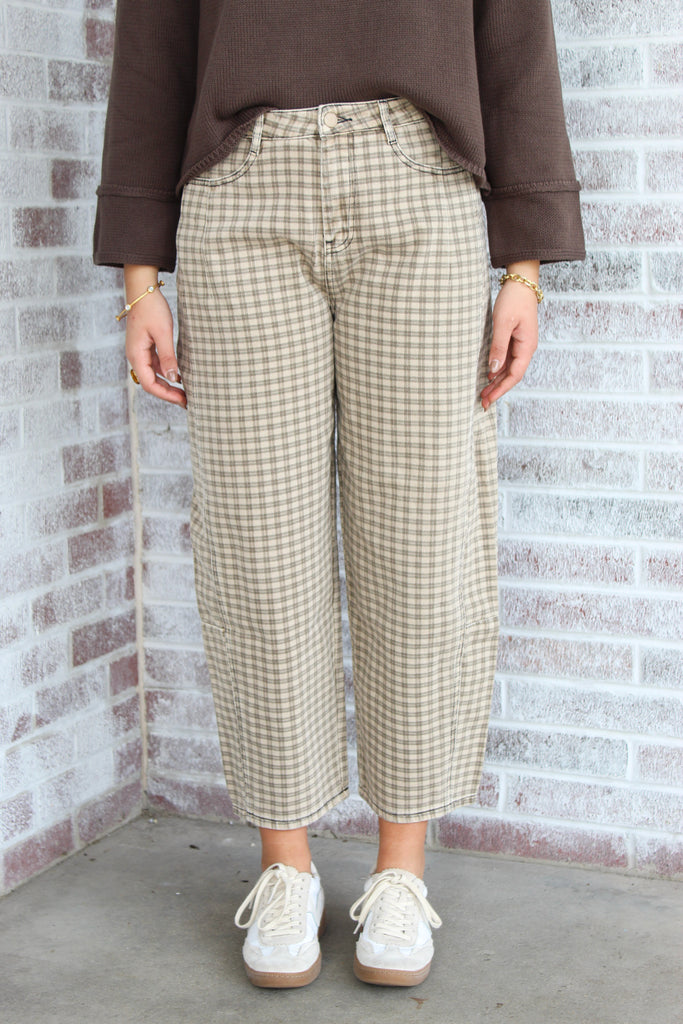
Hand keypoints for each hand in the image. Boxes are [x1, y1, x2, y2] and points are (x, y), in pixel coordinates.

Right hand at [123, 266, 186, 407]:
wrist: (143, 290)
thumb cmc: (152, 308)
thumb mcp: (163, 333)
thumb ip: (168, 356)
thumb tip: (173, 378)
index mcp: (136, 355)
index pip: (149, 384)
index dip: (165, 394)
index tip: (182, 400)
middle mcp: (136, 356)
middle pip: (151, 383)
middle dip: (168, 393)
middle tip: (187, 401)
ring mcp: (140, 352)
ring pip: (154, 375)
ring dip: (168, 384)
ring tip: (186, 391)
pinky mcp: (146, 346)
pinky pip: (156, 365)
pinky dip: (167, 372)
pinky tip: (180, 375)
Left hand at [480, 277, 538, 411]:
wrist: (521, 282)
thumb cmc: (513, 300)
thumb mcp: (503, 323)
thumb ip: (498, 346)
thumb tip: (493, 369)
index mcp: (527, 346)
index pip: (515, 375)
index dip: (502, 390)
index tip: (489, 399)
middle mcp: (526, 348)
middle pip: (511, 375)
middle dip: (497, 390)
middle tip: (483, 402)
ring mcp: (521, 344)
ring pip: (508, 369)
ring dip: (496, 382)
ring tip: (483, 393)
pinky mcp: (515, 339)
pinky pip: (506, 359)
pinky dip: (497, 369)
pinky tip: (488, 375)